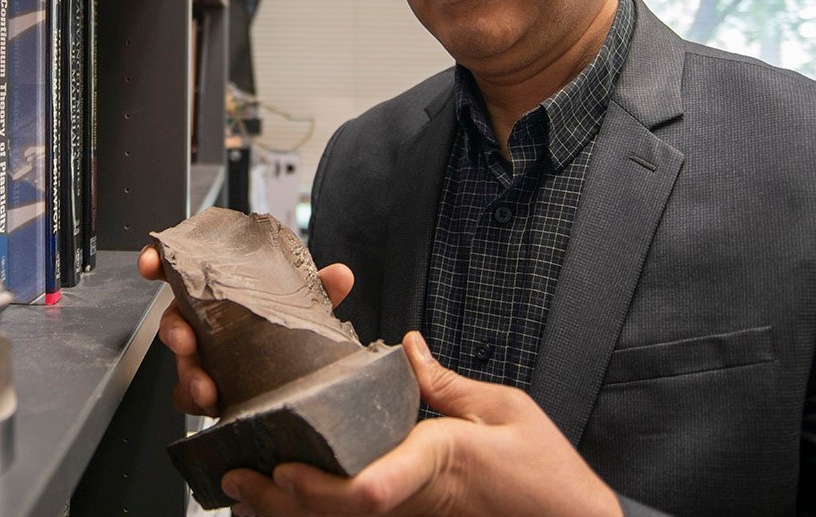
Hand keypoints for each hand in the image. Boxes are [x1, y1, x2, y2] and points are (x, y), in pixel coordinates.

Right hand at [137, 246, 354, 415]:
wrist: (294, 354)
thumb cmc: (285, 314)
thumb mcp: (303, 297)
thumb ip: (319, 285)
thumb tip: (341, 275)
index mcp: (218, 289)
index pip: (181, 269)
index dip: (158, 262)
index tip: (149, 263)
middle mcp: (203, 319)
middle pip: (173, 321)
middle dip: (174, 332)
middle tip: (187, 343)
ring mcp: (203, 353)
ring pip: (181, 364)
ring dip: (189, 376)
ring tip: (207, 389)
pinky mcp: (209, 384)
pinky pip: (190, 396)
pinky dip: (199, 402)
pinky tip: (216, 406)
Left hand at [222, 332, 623, 516]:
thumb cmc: (547, 475)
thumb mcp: (505, 410)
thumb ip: (447, 383)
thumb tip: (407, 348)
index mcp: (440, 460)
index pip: (375, 484)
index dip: (323, 485)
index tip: (283, 470)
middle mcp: (419, 498)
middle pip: (339, 510)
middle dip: (283, 499)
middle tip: (236, 478)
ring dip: (290, 515)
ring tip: (244, 496)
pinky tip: (288, 509)